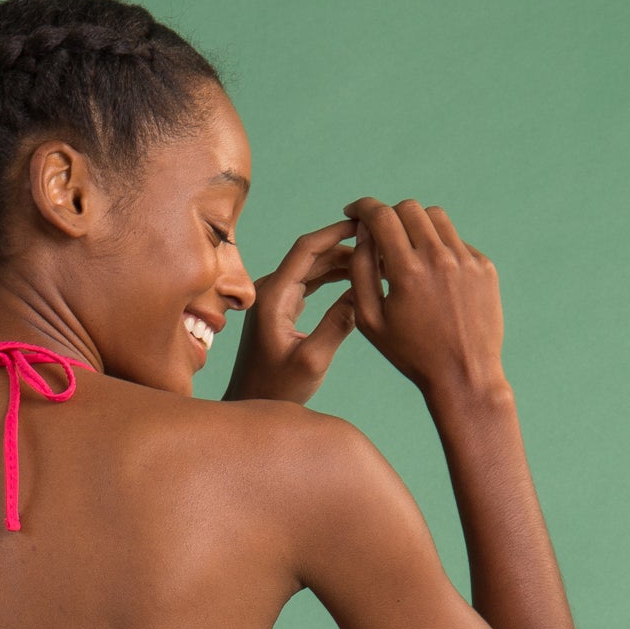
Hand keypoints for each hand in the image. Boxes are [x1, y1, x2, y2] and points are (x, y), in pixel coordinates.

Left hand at [223, 220, 358, 405]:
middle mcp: (271, 290)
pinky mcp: (280, 310)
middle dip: (346, 246)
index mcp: (274, 296)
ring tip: (375, 262)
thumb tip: (364, 292)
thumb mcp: (312, 360)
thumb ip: (338, 324)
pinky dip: (332, 278)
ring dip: (342, 262)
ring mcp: (274, 299)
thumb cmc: (276, 390)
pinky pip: (309, 283)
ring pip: (312, 267)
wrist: (250, 405)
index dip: (336, 232)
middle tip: (379, 245)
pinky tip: (356, 279)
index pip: (307, 248)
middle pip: (312, 254)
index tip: (364, 223)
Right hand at [343, 197, 505, 398]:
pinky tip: (433, 277)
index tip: (354, 210)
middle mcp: (438, 257)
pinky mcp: (484, 266)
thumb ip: (361, 270)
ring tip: (408, 254)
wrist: (464, 374)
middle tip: (381, 236)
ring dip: (416, 226)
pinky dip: (439, 248)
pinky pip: (456, 241)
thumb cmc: (411, 353)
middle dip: (389, 216)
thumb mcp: (370, 319)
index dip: (362, 207)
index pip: (381, 216)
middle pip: (409, 208)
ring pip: (436, 217)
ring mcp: (466, 259)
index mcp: (406, 271)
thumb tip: (363, 233)